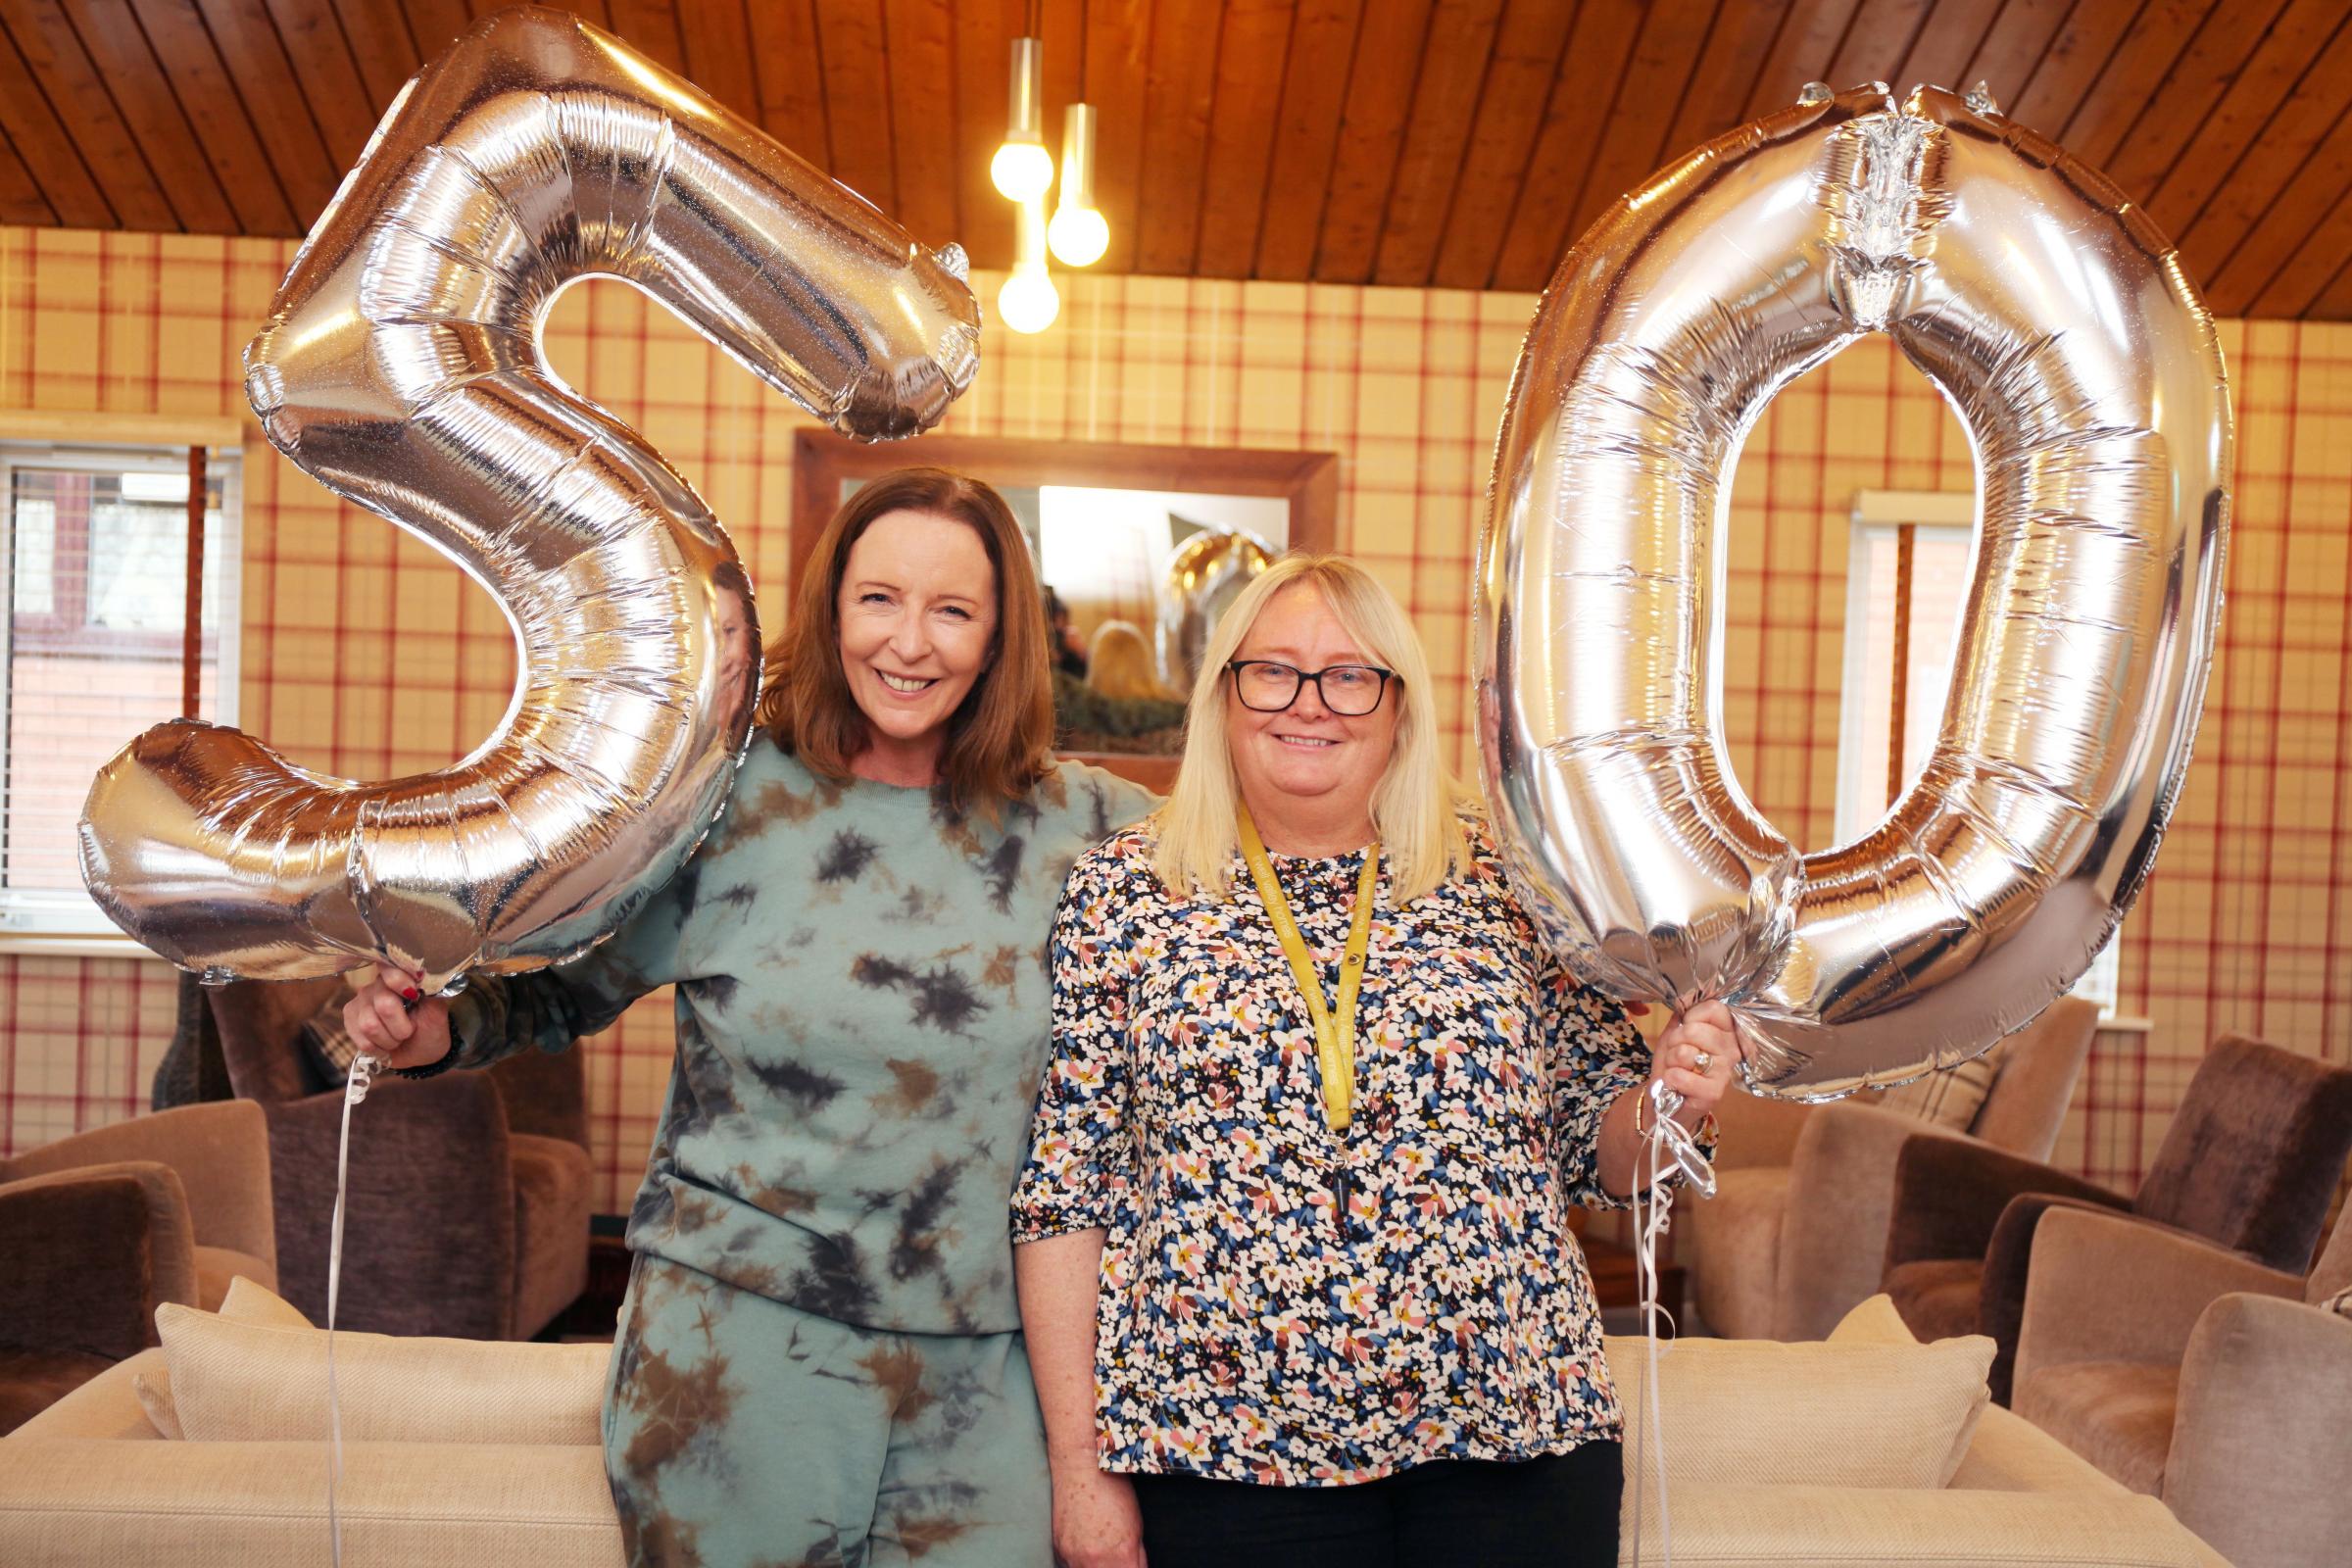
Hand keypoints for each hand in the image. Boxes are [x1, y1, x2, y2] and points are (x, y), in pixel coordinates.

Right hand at [342, 965, 451, 1072]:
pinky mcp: (350, 1019)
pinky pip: (362, 1040)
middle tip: (409, 1031)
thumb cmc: (430, 1029)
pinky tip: (385, 1045)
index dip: (399, 981)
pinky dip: (378, 1049)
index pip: (389, 968)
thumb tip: (424, 974)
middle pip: (384, 1005)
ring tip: (397, 1039)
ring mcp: (360, 1001)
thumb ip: (431, 991)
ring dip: (389, 1040)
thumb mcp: (437, 1011)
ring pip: (369, 1025)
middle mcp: (376, 985)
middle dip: (401, 1027)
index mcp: (400, 977)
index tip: (413, 995)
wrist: (419, 1053)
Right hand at [1050, 1464, 1146, 1567]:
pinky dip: (1080, 1563)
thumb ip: (1136, 1555)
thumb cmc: (1112, 1489)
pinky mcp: (1058, 1552)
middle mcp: (1094, 1562)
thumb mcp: (1136, 1525)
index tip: (1131, 1564)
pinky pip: (1071, 1567)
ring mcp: (1073, 1559)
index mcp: (1122, 1555)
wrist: (1080, 1469)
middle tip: (1118, 1560)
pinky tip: (1086, 1548)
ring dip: (1096, 1567)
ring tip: (1102, 1553)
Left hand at [1651, 999, 1741, 1124]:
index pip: (1715, 1008)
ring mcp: (1724, 1073)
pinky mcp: (1714, 1093)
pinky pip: (1680, 1076)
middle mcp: (1732, 1051)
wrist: (1666, 1100)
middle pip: (1697, 1030)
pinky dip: (1670, 1079)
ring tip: (1678, 1069)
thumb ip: (1683, 1015)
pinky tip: (1677, 1085)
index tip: (1686, 1026)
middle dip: (1676, 1041)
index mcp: (1726, 1033)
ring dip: (1672, 1061)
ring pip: (1685, 1052)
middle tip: (1677, 1054)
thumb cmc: (1674, 1064)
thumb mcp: (1675, 1034)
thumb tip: (1688, 994)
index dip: (1693, 1015)